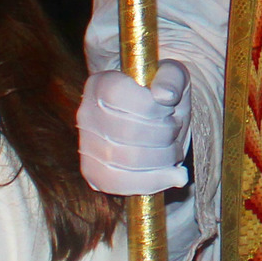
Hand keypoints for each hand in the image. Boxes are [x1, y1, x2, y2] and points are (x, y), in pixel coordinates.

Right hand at [77, 64, 192, 194]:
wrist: (150, 118)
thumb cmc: (161, 95)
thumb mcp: (172, 76)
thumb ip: (171, 78)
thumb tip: (165, 95)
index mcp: (101, 83)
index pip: (119, 96)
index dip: (151, 107)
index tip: (168, 108)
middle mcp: (86, 113)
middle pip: (127, 133)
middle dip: (164, 135)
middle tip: (175, 130)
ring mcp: (86, 145)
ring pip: (127, 162)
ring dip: (163, 159)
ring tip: (174, 151)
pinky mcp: (92, 171)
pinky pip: (119, 184)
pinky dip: (151, 182)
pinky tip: (172, 175)